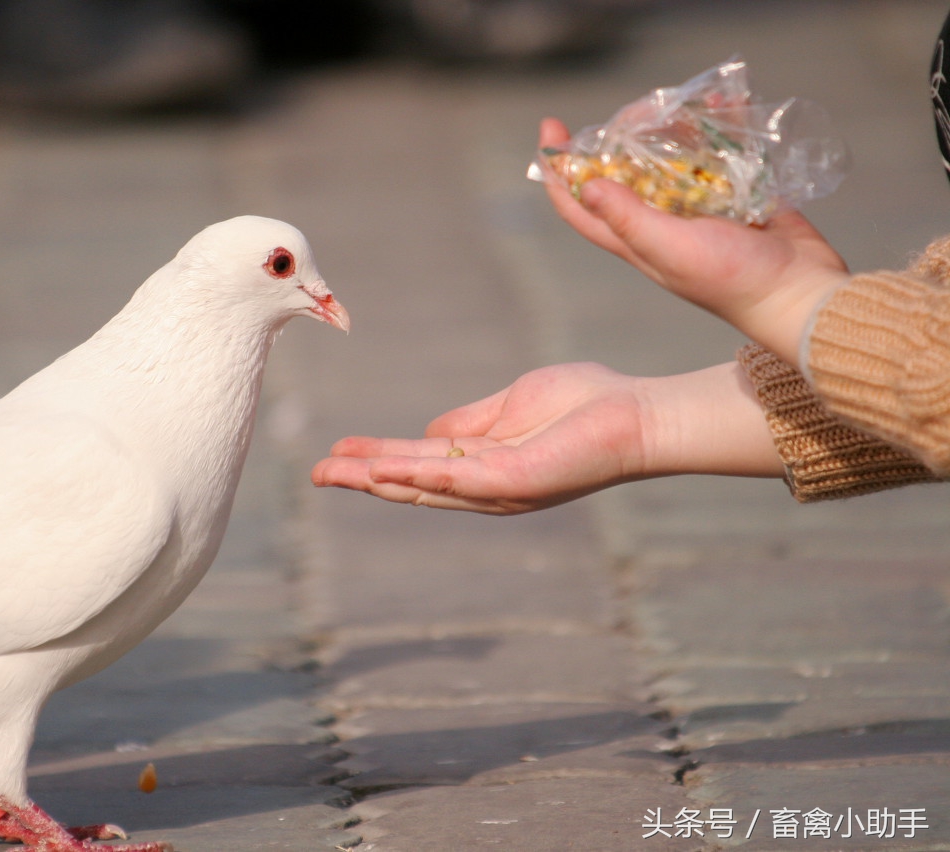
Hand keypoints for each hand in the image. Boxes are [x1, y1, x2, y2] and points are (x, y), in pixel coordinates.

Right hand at [312, 361, 783, 513]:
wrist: (637, 413)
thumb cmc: (586, 403)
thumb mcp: (512, 406)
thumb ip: (470, 422)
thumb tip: (428, 435)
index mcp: (484, 465)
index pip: (420, 464)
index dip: (377, 458)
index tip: (338, 451)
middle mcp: (485, 486)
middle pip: (412, 484)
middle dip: (362, 479)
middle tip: (316, 474)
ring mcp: (498, 488)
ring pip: (424, 487)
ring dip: (375, 480)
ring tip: (332, 473)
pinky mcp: (515, 481)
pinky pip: (455, 478)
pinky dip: (415, 473)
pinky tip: (381, 467)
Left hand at [538, 119, 850, 364]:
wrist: (798, 292)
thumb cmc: (731, 279)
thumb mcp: (670, 249)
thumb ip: (629, 219)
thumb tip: (586, 186)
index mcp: (634, 241)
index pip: (580, 207)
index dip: (558, 171)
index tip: (550, 128)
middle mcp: (660, 224)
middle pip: (624, 174)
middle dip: (622, 138)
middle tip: (639, 110)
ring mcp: (698, 210)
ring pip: (671, 160)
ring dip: (672, 129)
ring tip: (679, 103)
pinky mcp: (736, 197)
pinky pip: (718, 156)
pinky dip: (719, 130)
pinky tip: (723, 105)